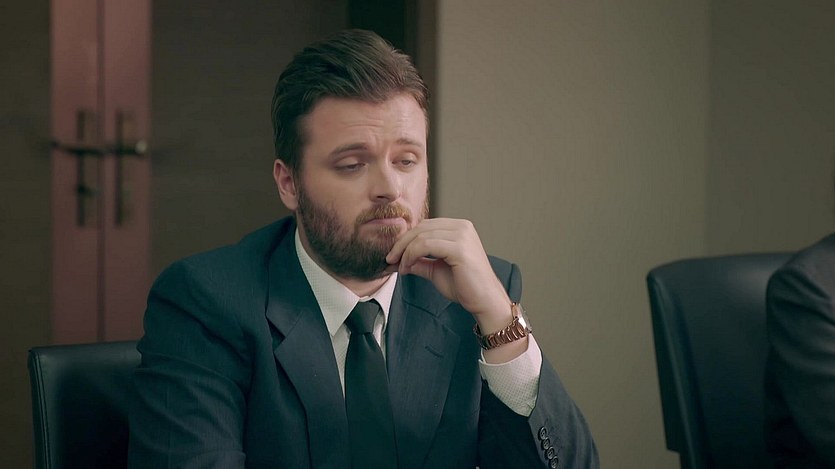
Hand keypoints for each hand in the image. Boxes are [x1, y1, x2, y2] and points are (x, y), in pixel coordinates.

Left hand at [386, 218, 509, 322]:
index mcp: (458, 228)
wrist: (484, 302)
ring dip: (405, 251)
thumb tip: (398, 259)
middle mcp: (462, 227)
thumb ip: (420, 260)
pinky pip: (426, 245)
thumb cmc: (465, 287)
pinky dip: (411, 255)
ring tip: (400, 267)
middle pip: (421, 228)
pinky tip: (408, 268)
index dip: (406, 239)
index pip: (425, 226)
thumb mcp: (436, 269)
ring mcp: (462, 235)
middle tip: (390, 260)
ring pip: (421, 235)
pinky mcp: (459, 248)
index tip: (393, 256)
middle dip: (401, 244)